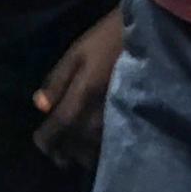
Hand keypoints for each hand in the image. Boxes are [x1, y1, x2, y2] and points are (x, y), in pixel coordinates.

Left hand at [33, 9, 125, 168]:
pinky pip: (110, 149)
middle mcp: (98, 119)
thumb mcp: (77, 53)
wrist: (151, 37)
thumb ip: (57, 81)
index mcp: (82, 98)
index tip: (39, 139)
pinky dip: (98, 150)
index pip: (55, 131)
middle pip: (72, 149)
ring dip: (79, 153)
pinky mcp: (133, 127)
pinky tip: (95, 142)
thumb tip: (40, 106)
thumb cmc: (109, 40)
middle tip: (56, 144)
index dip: (43, 140)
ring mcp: (117, 126)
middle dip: (60, 149)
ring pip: (92, 154)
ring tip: (75, 145)